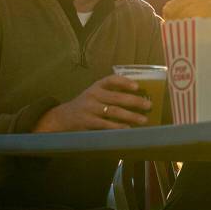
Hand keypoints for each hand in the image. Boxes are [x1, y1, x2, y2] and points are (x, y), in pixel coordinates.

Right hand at [34, 75, 150, 131]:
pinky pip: (105, 125)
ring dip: (130, 116)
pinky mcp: (87, 122)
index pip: (111, 80)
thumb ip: (111, 93)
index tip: (137, 86)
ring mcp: (89, 109)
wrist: (62, 118)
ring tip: (143, 120)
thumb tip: (138, 96)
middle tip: (148, 105)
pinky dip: (117, 127)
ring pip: (113, 111)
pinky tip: (128, 129)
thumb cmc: (86, 105)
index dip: (125, 82)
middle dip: (134, 101)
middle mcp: (93, 95)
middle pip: (116, 97)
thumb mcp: (95, 94)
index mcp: (96, 86)